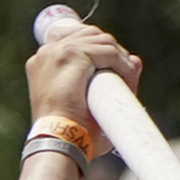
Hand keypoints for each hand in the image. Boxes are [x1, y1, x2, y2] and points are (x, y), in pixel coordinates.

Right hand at [25, 21, 139, 148]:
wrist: (57, 145)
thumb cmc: (71, 136)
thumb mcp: (86, 106)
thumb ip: (107, 84)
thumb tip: (136, 61)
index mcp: (44, 61)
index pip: (74, 37)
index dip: (96, 47)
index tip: (112, 64)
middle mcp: (47, 51)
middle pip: (89, 34)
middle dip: (111, 49)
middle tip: (126, 72)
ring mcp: (59, 51)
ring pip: (101, 41)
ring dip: (119, 58)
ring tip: (130, 81)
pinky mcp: (73, 55)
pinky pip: (107, 52)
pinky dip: (122, 64)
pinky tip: (129, 79)